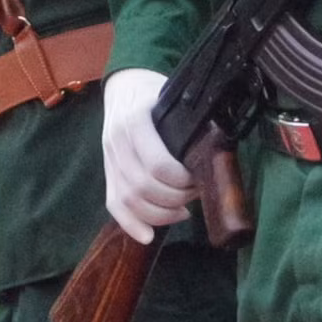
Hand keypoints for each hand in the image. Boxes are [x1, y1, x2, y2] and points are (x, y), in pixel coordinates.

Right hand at [102, 69, 191, 237]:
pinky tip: (148, 236)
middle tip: (194, 194)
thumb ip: (187, 125)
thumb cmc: (156, 92)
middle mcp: (117, 141)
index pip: (157, 164)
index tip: (198, 178)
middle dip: (174, 199)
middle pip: (143, 187)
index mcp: (135, 120)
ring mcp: (109, 158)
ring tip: (181, 213)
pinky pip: (113, 204)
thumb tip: (214, 157)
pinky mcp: (107, 172)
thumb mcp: (174, 99)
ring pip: (128, 200)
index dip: (182, 180)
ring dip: (158, 214)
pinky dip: (131, 224)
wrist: (124, 85)